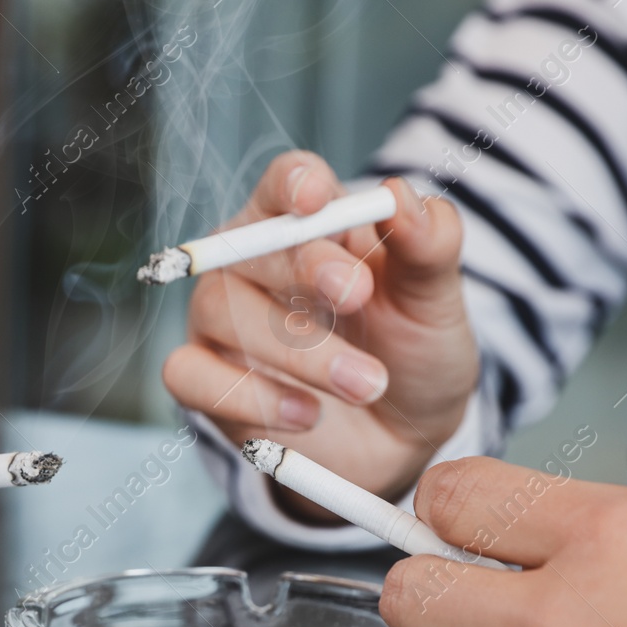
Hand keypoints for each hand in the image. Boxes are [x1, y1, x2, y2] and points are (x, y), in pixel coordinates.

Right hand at [162, 153, 476, 512]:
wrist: (401, 443)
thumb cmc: (412, 358)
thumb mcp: (436, 305)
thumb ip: (429, 248)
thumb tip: (403, 195)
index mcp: (309, 227)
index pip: (285, 182)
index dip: (294, 183)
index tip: (318, 200)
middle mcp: (253, 266)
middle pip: (248, 244)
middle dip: (301, 266)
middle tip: (358, 294)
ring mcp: (221, 323)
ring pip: (220, 311)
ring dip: (295, 349)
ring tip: (365, 384)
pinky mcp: (204, 383)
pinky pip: (190, 376)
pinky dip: (249, 396)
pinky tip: (308, 415)